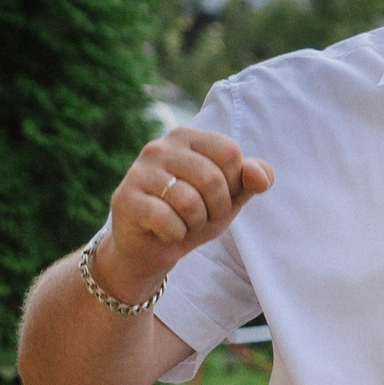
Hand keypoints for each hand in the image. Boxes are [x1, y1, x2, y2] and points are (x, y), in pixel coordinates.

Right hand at [95, 127, 274, 301]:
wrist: (151, 247)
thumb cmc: (194, 214)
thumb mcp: (231, 196)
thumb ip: (251, 179)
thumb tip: (259, 175)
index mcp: (187, 138)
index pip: (230, 152)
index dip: (233, 183)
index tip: (218, 195)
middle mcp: (159, 147)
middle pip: (212, 178)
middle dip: (216, 208)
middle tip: (200, 215)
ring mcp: (138, 171)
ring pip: (189, 202)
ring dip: (195, 223)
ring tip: (182, 222)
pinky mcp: (124, 198)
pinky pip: (166, 220)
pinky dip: (175, 234)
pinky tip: (165, 231)